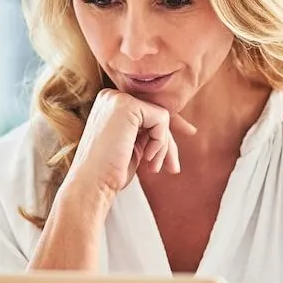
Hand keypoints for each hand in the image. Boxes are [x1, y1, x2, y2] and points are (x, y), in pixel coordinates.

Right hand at [64, 88, 197, 199]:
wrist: (91, 185)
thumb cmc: (109, 173)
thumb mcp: (133, 147)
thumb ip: (149, 131)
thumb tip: (182, 127)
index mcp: (109, 104)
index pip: (147, 110)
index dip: (168, 124)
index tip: (190, 132)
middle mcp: (110, 97)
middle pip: (156, 113)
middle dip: (167, 141)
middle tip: (173, 168)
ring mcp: (117, 99)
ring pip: (161, 116)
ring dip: (163, 145)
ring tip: (153, 167)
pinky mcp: (126, 106)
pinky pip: (162, 119)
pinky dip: (160, 141)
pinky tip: (147, 157)